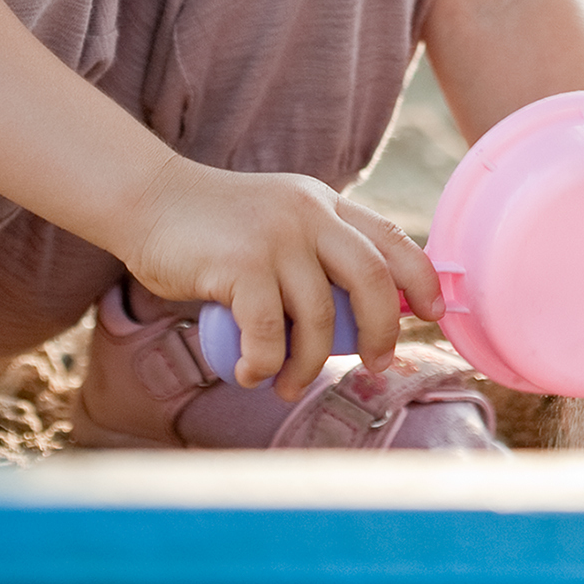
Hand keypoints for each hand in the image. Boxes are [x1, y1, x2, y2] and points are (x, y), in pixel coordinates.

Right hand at [114, 158, 444, 400]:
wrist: (148, 199)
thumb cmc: (212, 226)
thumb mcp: (278, 221)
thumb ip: (314, 250)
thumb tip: (359, 311)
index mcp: (325, 203)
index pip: (392, 238)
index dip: (423, 279)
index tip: (434, 314)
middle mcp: (309, 214)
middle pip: (372, 277)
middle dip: (382, 331)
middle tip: (374, 364)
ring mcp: (275, 237)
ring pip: (320, 317)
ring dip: (309, 365)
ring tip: (285, 384)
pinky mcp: (240, 263)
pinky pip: (269, 332)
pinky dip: (264, 364)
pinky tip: (250, 373)